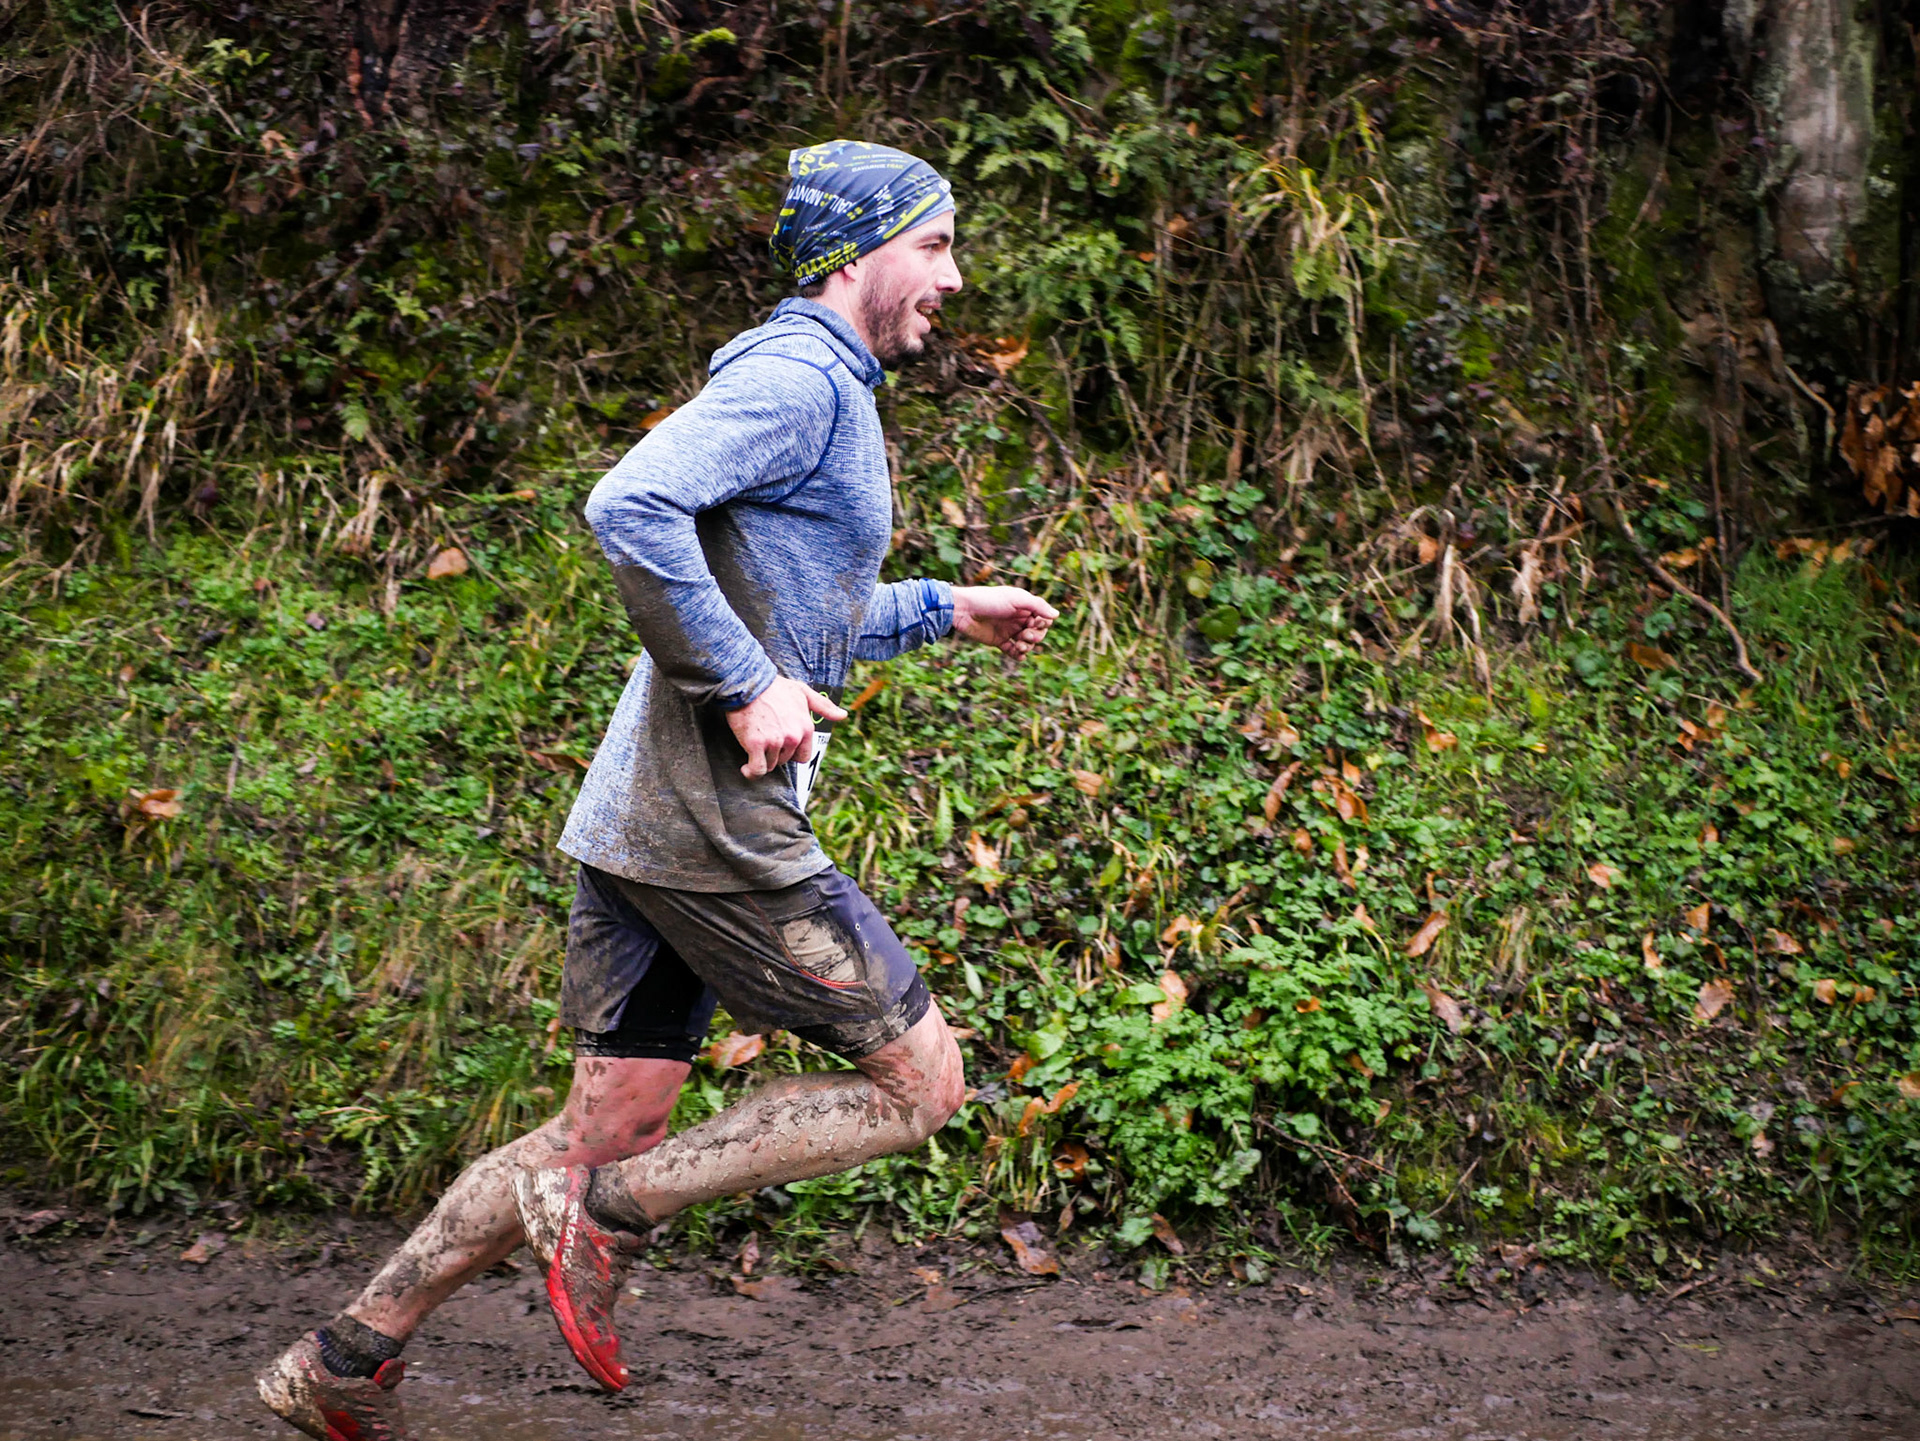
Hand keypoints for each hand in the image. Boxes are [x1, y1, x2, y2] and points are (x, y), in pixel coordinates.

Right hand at [726, 677, 847, 778]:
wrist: (748, 682)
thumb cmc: (774, 687)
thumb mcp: (803, 692)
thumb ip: (824, 706)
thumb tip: (843, 715)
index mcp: (806, 728)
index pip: (803, 756)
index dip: (791, 752)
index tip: (780, 742)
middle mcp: (793, 736)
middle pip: (784, 761)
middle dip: (775, 753)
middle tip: (764, 736)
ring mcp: (775, 741)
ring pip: (770, 765)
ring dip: (761, 759)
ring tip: (754, 743)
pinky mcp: (756, 743)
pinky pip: (757, 769)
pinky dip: (751, 772)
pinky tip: (746, 769)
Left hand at [951, 585, 1058, 661]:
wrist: (964, 610)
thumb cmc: (989, 600)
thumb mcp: (1016, 599)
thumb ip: (1037, 605)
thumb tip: (1056, 615)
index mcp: (1024, 607)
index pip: (1043, 618)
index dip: (1043, 623)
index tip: (1034, 622)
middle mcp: (1018, 618)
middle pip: (1038, 632)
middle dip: (1035, 636)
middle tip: (1024, 634)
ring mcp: (1009, 630)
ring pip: (1027, 643)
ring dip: (1027, 646)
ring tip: (1019, 646)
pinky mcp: (999, 641)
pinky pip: (1013, 651)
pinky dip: (1018, 655)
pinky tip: (1018, 654)